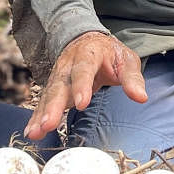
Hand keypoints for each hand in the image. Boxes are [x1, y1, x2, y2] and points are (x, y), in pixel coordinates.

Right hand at [26, 31, 146, 140]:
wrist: (87, 40)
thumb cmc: (110, 54)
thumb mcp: (127, 60)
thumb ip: (132, 79)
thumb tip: (141, 97)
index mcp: (88, 54)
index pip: (83, 69)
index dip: (81, 86)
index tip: (81, 104)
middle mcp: (68, 65)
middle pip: (60, 85)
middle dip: (53, 106)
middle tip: (49, 124)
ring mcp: (58, 76)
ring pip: (49, 95)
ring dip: (42, 114)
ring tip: (36, 133)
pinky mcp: (53, 88)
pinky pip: (43, 102)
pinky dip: (36, 117)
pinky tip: (32, 132)